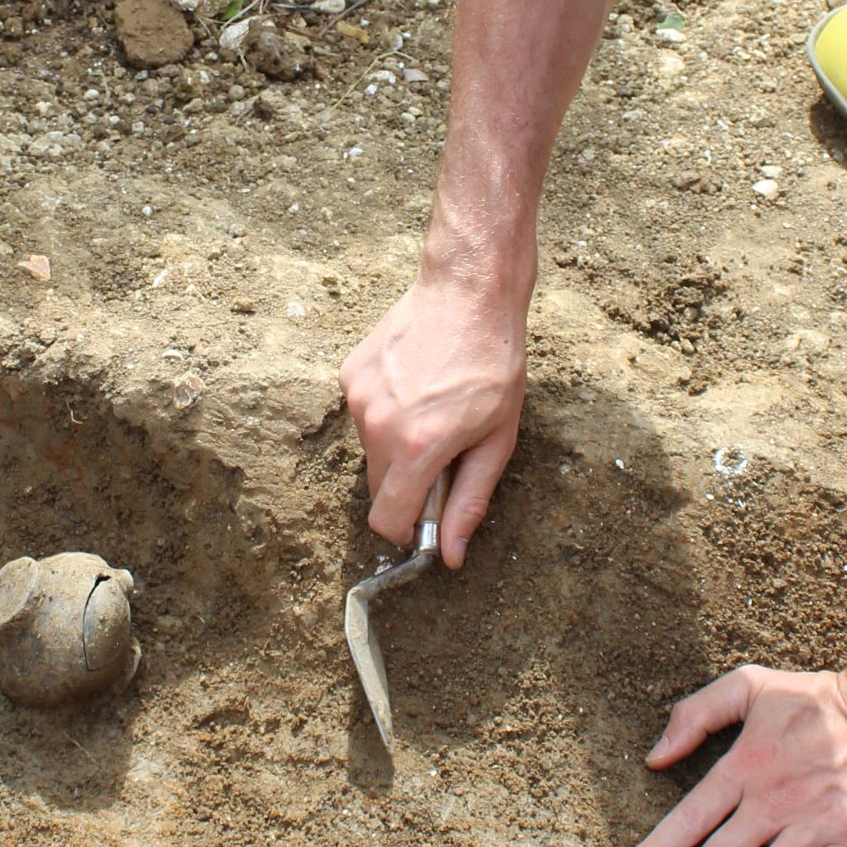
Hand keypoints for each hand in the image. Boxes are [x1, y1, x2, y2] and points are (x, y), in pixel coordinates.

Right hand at [339, 273, 526, 568]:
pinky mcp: (349, 375)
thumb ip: (468, 501)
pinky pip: (364, 415)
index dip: (408, 531)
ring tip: (433, 409)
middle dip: (407, 487)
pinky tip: (414, 384)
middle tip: (444, 454)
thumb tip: (450, 555)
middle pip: (378, 489)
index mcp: (417, 448)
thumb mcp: (496, 440)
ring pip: (372, 451)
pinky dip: (386, 414)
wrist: (468, 292)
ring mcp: (358, 398)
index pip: (387, 521)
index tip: (427, 521)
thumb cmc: (493, 364)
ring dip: (397, 447)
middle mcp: (378, 426)